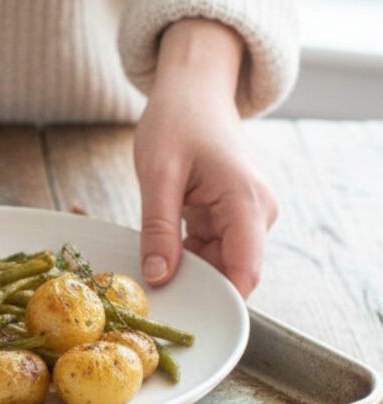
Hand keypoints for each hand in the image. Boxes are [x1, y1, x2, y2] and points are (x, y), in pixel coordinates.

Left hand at [134, 19, 276, 297]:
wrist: (192, 90)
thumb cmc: (177, 120)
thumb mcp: (158, 174)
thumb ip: (159, 228)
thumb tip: (159, 277)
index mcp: (246, 202)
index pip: (245, 271)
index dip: (219, 298)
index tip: (183, 312)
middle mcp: (256, 212)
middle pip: (230, 269)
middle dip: (194, 283)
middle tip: (148, 290)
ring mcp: (245, 213)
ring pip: (217, 260)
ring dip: (186, 266)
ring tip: (149, 260)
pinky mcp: (230, 212)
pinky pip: (209, 246)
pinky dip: (184, 251)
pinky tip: (159, 245)